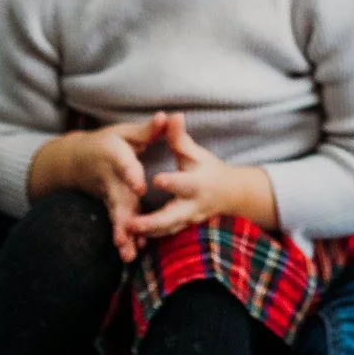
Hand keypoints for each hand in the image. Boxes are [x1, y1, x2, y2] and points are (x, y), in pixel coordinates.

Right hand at [27, 117, 157, 261]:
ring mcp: (109, 195)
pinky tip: (131, 254)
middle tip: (129, 231)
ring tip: (128, 252)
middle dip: (123, 216)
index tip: (140, 186)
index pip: (124, 165)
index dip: (131, 174)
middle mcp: (110, 178)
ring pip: (116, 216)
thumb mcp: (125, 132)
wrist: (76, 160)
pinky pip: (117, 223)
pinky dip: (123, 238)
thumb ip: (148, 129)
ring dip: (122, 234)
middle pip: (117, 198)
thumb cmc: (107, 142)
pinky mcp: (111, 207)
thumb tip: (168, 116)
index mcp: (114, 155)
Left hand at [124, 116, 275, 245]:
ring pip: (165, 231)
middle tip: (130, 223)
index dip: (171, 182)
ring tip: (124, 233)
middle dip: (151, 222)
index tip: (156, 180)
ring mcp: (186, 220)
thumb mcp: (196, 153)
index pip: (184, 184)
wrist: (229, 194)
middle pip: (172, 218)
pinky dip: (148, 239)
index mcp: (198, 183)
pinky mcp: (180, 227)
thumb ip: (179, 138)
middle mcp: (192, 205)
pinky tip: (128, 239)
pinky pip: (163, 235)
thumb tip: (173, 115)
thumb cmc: (209, 169)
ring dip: (145, 234)